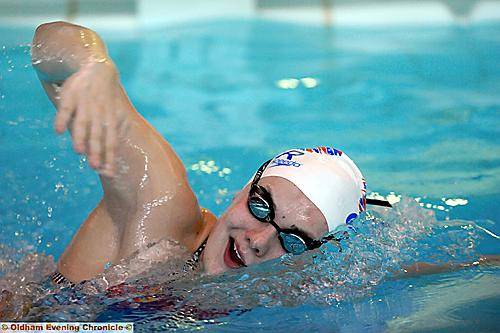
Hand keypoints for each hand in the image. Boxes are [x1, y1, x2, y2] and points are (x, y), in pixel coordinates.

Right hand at [54, 61, 125, 176]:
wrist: (99, 68)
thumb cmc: (106, 97)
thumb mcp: (113, 113)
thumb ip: (108, 133)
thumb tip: (106, 158)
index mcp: (110, 119)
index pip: (111, 141)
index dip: (109, 156)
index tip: (108, 172)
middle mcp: (99, 113)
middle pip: (98, 134)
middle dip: (96, 151)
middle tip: (94, 167)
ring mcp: (85, 104)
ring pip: (83, 122)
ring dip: (80, 137)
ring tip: (78, 151)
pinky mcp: (72, 95)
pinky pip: (67, 108)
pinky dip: (62, 119)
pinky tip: (58, 131)